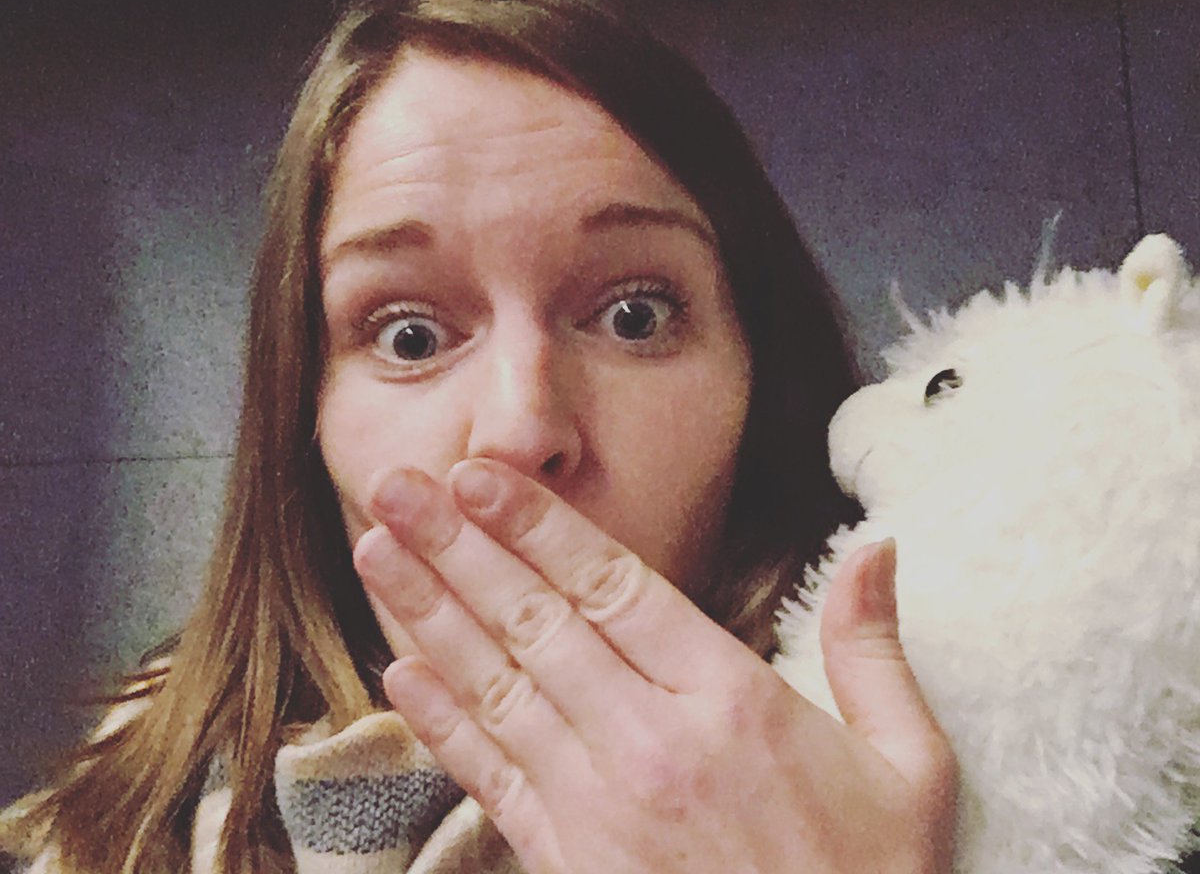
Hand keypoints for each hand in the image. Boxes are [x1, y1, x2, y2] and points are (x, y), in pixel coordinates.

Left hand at [353, 459, 956, 873]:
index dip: (538, 525)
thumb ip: (873, 649)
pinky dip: (440, 721)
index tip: (480, 475)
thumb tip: (877, 549)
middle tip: (399, 485)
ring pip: (498, 688)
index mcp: (732, 702)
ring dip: (430, 614)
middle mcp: (652, 745)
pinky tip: (398, 671)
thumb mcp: (908, 767)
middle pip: (537, 623)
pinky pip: (491, 778)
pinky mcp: (571, 866)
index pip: (613, 587)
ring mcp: (601, 811)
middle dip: (459, 545)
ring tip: (377, 550)